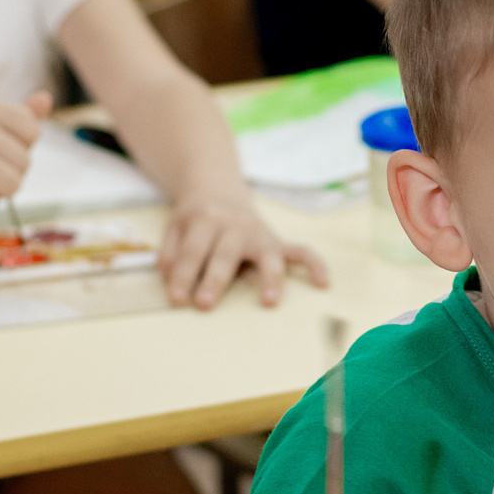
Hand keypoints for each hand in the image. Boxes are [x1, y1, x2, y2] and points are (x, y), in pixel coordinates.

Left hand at [157, 188, 330, 308]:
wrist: (216, 189)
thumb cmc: (195, 218)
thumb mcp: (175, 227)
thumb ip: (170, 252)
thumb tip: (169, 278)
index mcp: (205, 219)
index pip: (193, 250)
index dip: (182, 275)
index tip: (176, 300)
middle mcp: (235, 225)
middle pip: (226, 254)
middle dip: (216, 279)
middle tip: (204, 304)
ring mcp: (259, 233)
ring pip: (267, 255)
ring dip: (269, 278)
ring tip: (269, 302)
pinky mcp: (276, 241)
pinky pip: (301, 251)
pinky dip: (314, 265)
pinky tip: (323, 282)